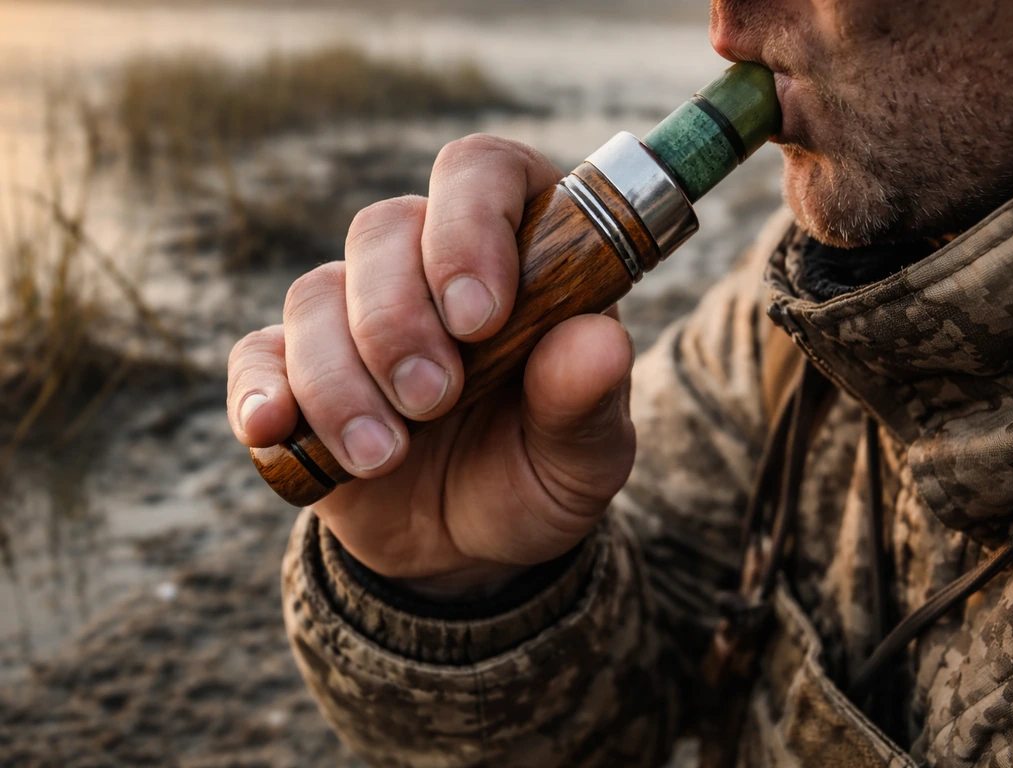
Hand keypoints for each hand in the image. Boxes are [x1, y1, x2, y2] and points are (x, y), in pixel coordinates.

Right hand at [227, 134, 635, 598]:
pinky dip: (260, 391)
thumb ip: (589, 397)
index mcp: (516, 252)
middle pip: (382, 229)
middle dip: (399, 321)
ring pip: (316, 295)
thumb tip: (601, 343)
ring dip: (341, 378)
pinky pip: (258, 357)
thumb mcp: (584, 453)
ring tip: (384, 457)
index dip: (469, 223)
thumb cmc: (537, 473)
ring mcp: (355, 316)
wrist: (470, 546)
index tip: (478, 317)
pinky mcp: (297, 373)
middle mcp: (427, 265)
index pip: (481, 172)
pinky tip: (275, 428)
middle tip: (434, 401)